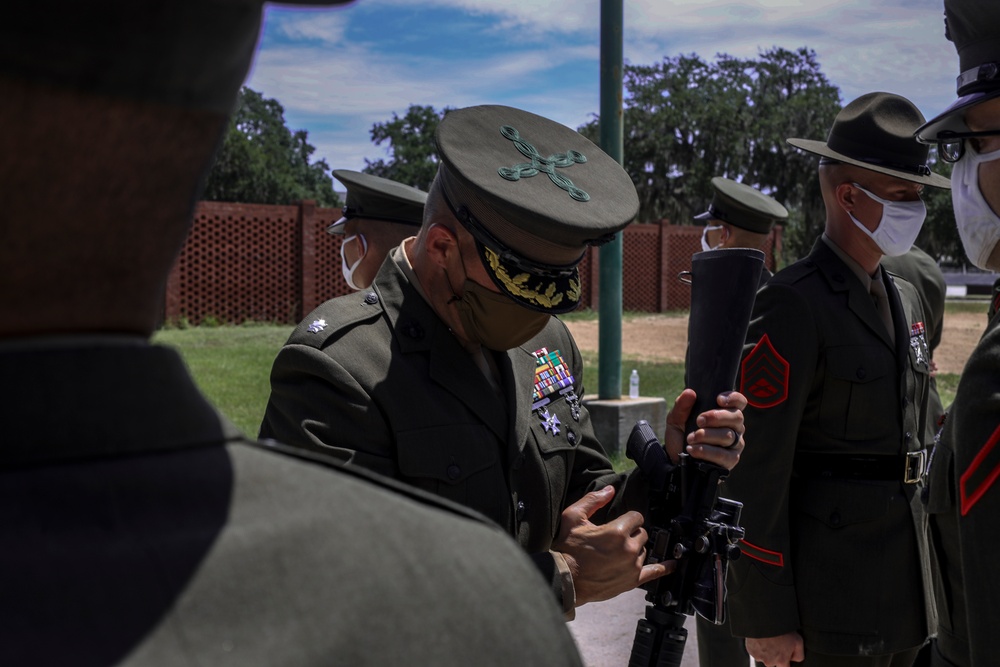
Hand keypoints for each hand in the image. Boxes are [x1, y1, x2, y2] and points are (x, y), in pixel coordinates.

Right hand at [552, 486, 672, 606]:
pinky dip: (664, 568)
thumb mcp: (573, 517)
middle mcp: (629, 548)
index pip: (636, 517)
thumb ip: (593, 500)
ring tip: (618, 553)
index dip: (627, 519)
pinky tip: (671, 565)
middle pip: (642, 533)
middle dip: (631, 533)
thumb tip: (610, 489)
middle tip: (615, 539)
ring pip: (643, 550)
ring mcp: (632, 566)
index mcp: (617, 531)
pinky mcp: (632, 580)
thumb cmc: (567, 549)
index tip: (619, 523)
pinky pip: (654, 572)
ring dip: (635, 549)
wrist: (565, 580)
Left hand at [663, 389, 745, 468]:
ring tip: (691, 438)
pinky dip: (707, 451)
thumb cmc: (681, 434)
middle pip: (737, 417)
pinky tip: (693, 450)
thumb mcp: (676, 418)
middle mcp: (734, 427)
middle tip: (699, 421)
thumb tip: (690, 392)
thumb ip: (682, 405)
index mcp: (725, 412)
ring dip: (707, 435)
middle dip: (716, 417)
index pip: (739, 402)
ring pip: (729, 436)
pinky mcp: (730, 460)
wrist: (674, 457)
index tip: (718, 399)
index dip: (733, 398)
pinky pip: (724, 455)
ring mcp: (735, 444)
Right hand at [745, 632, 804, 666]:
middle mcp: (769, 662)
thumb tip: (794, 660)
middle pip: (773, 663)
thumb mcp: (798, 641)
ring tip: (768, 640)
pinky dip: (757, 647)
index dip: (785, 661)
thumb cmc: (782, 630)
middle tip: (775, 644)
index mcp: (781, 661)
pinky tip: (761, 639)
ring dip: (765, 652)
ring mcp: (759, 657)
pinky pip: (755, 652)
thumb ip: (799, 655)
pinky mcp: (750, 651)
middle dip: (774, 656)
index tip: (784, 653)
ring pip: (763, 658)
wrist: (765, 620)